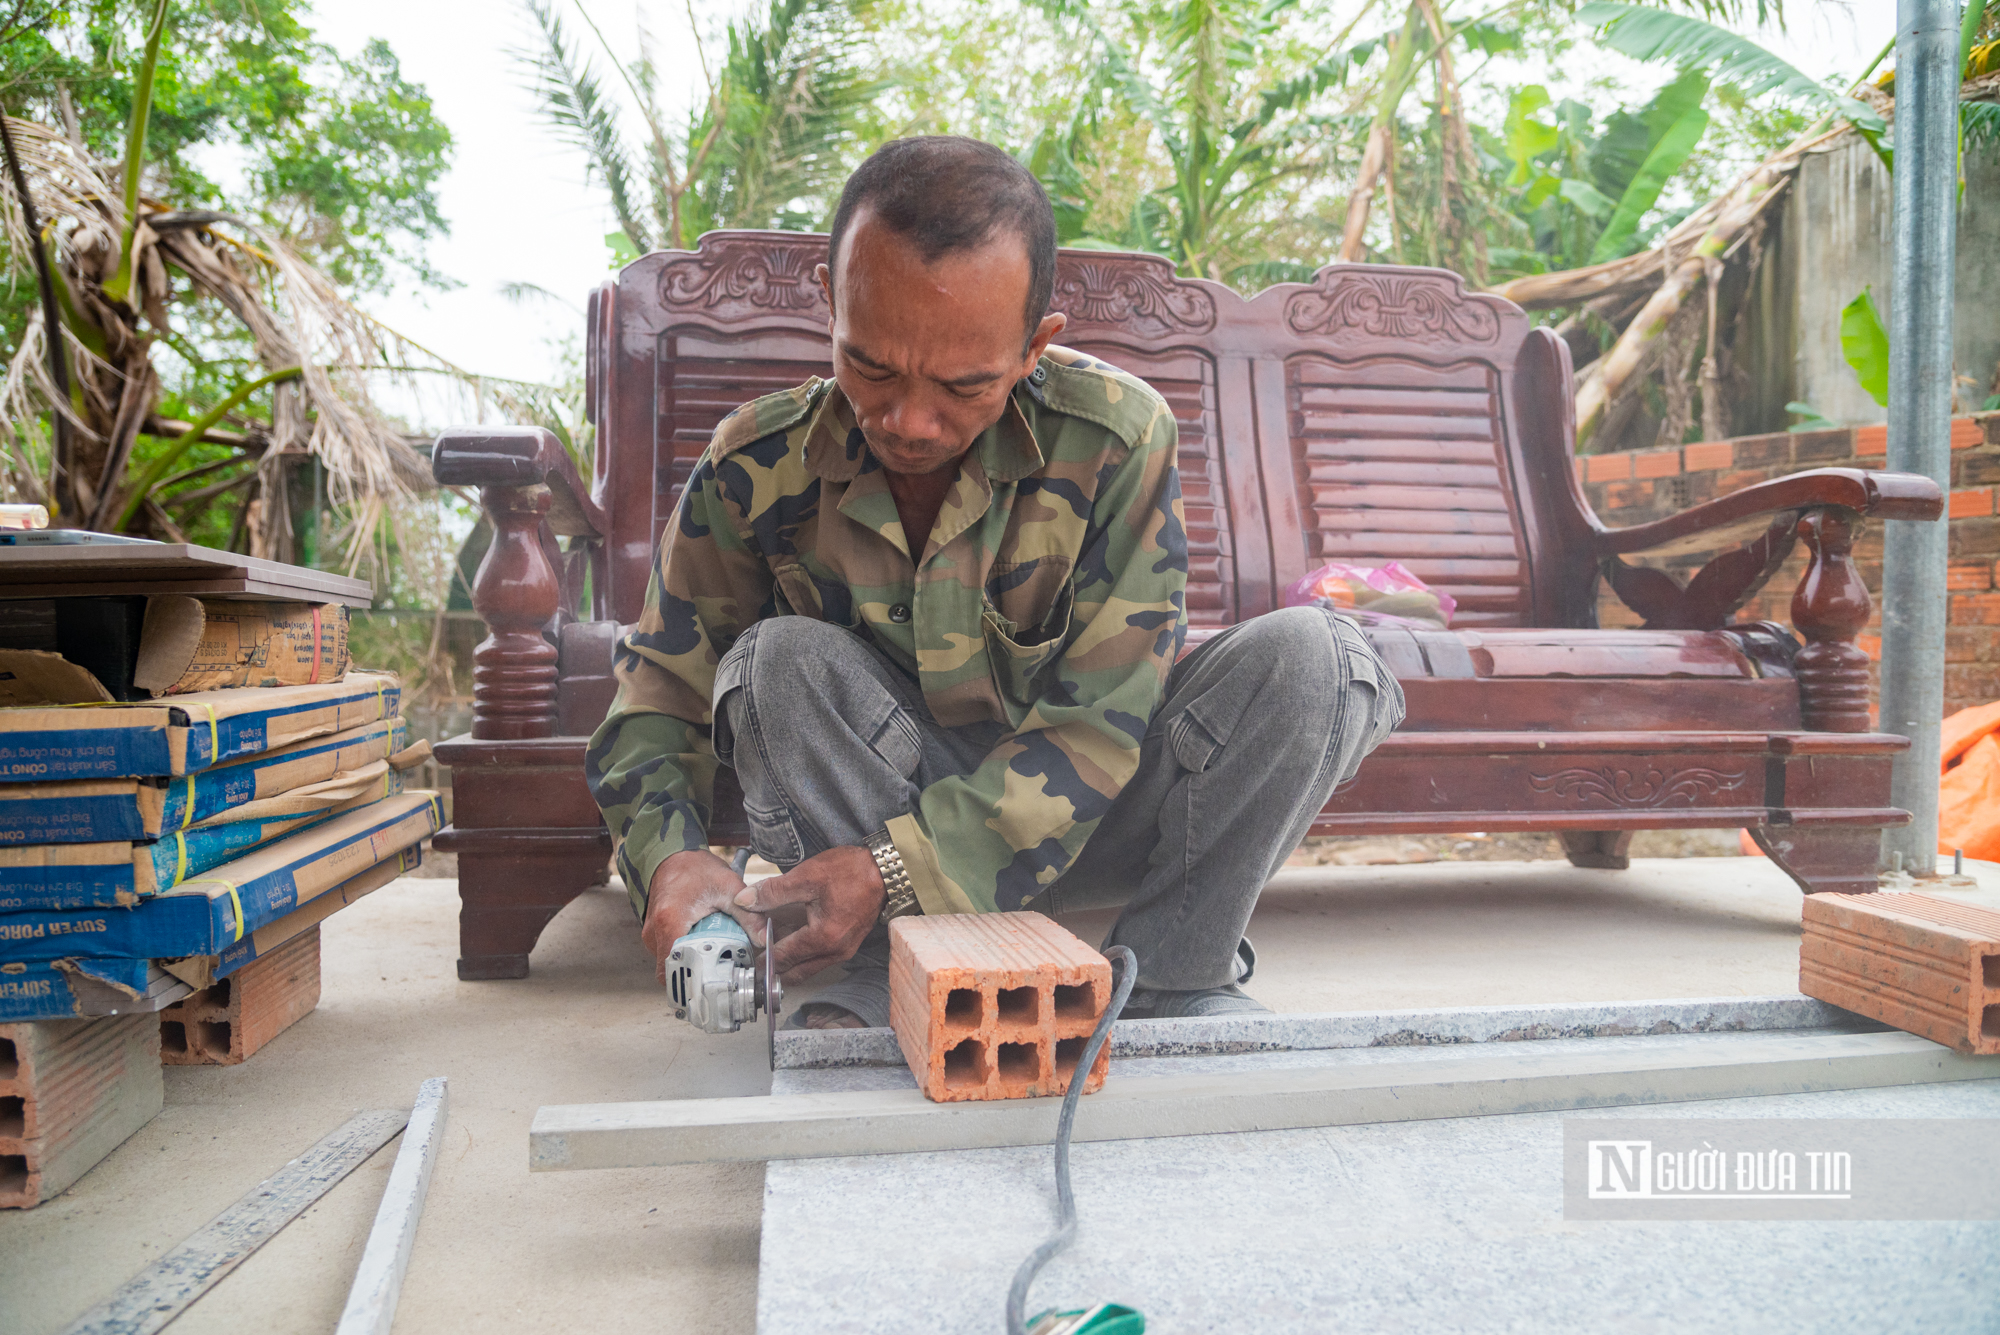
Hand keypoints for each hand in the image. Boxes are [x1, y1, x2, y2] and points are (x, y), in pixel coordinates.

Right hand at [642, 849, 765, 984]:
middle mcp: (654, 932)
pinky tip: (703, 946)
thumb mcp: (728, 887)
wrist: (672, 855)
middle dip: (698, 975)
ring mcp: (651, 935)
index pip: (675, 968)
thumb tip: (764, 938)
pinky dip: (687, 956)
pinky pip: (670, 955)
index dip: (695, 980)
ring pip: (671, 965)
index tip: (717, 979)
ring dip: (693, 965)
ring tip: (715, 955)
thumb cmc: (695, 868)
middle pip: (674, 971)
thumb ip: (748, 915)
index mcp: (670, 921)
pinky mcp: (654, 935)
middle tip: (722, 969)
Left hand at [733, 845, 883, 982]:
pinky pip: (819, 959)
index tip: (746, 963)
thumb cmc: (850, 871)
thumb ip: (772, 892)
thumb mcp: (807, 876)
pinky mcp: (848, 945)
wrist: (886, 870)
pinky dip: (802, 956)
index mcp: (823, 938)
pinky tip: (790, 941)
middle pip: (796, 972)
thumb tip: (744, 900)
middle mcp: (835, 952)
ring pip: (808, 967)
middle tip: (753, 965)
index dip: (762, 961)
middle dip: (773, 970)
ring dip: (788, 964)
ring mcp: (844, 951)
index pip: (783, 958)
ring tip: (767, 954)